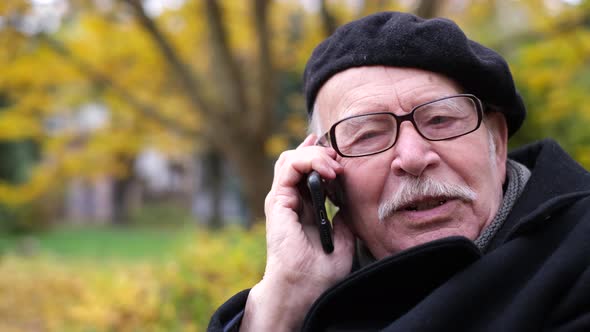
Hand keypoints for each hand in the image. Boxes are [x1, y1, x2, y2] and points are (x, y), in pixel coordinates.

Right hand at [241, 134, 354, 330]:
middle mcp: (290, 201)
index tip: (338, 152)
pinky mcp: (278, 201)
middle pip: (298, 160)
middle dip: (319, 151)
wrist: (304, 288)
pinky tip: (328, 170)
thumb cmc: (319, 273)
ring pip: (292, 158)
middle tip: (339, 159)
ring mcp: (282, 200)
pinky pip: (289, 167)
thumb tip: (347, 202)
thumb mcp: (342, 239)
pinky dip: (309, 160)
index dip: (319, 156)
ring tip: (334, 164)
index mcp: (302, 208)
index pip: (305, 171)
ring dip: (315, 153)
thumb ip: (342, 218)